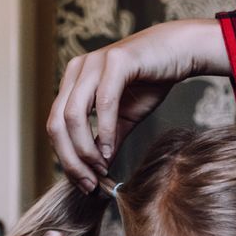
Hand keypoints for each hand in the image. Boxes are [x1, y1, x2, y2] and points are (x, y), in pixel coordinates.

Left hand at [47, 19, 229, 192]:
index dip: (66, 158)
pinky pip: (103, 102)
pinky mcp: (116, 60)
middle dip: (71, 159)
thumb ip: (107, 139)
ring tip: (101, 169)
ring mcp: (94, 62)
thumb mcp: (124, 118)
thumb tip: (96, 168)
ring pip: (74, 115)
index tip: (84, 183)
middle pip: (57, 123)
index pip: (55, 126)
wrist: (179, 52)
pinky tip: (111, 150)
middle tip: (89, 183)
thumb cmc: (151, 82)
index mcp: (73, 82)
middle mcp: (77, 70)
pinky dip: (105, 130)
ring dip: (85, 149)